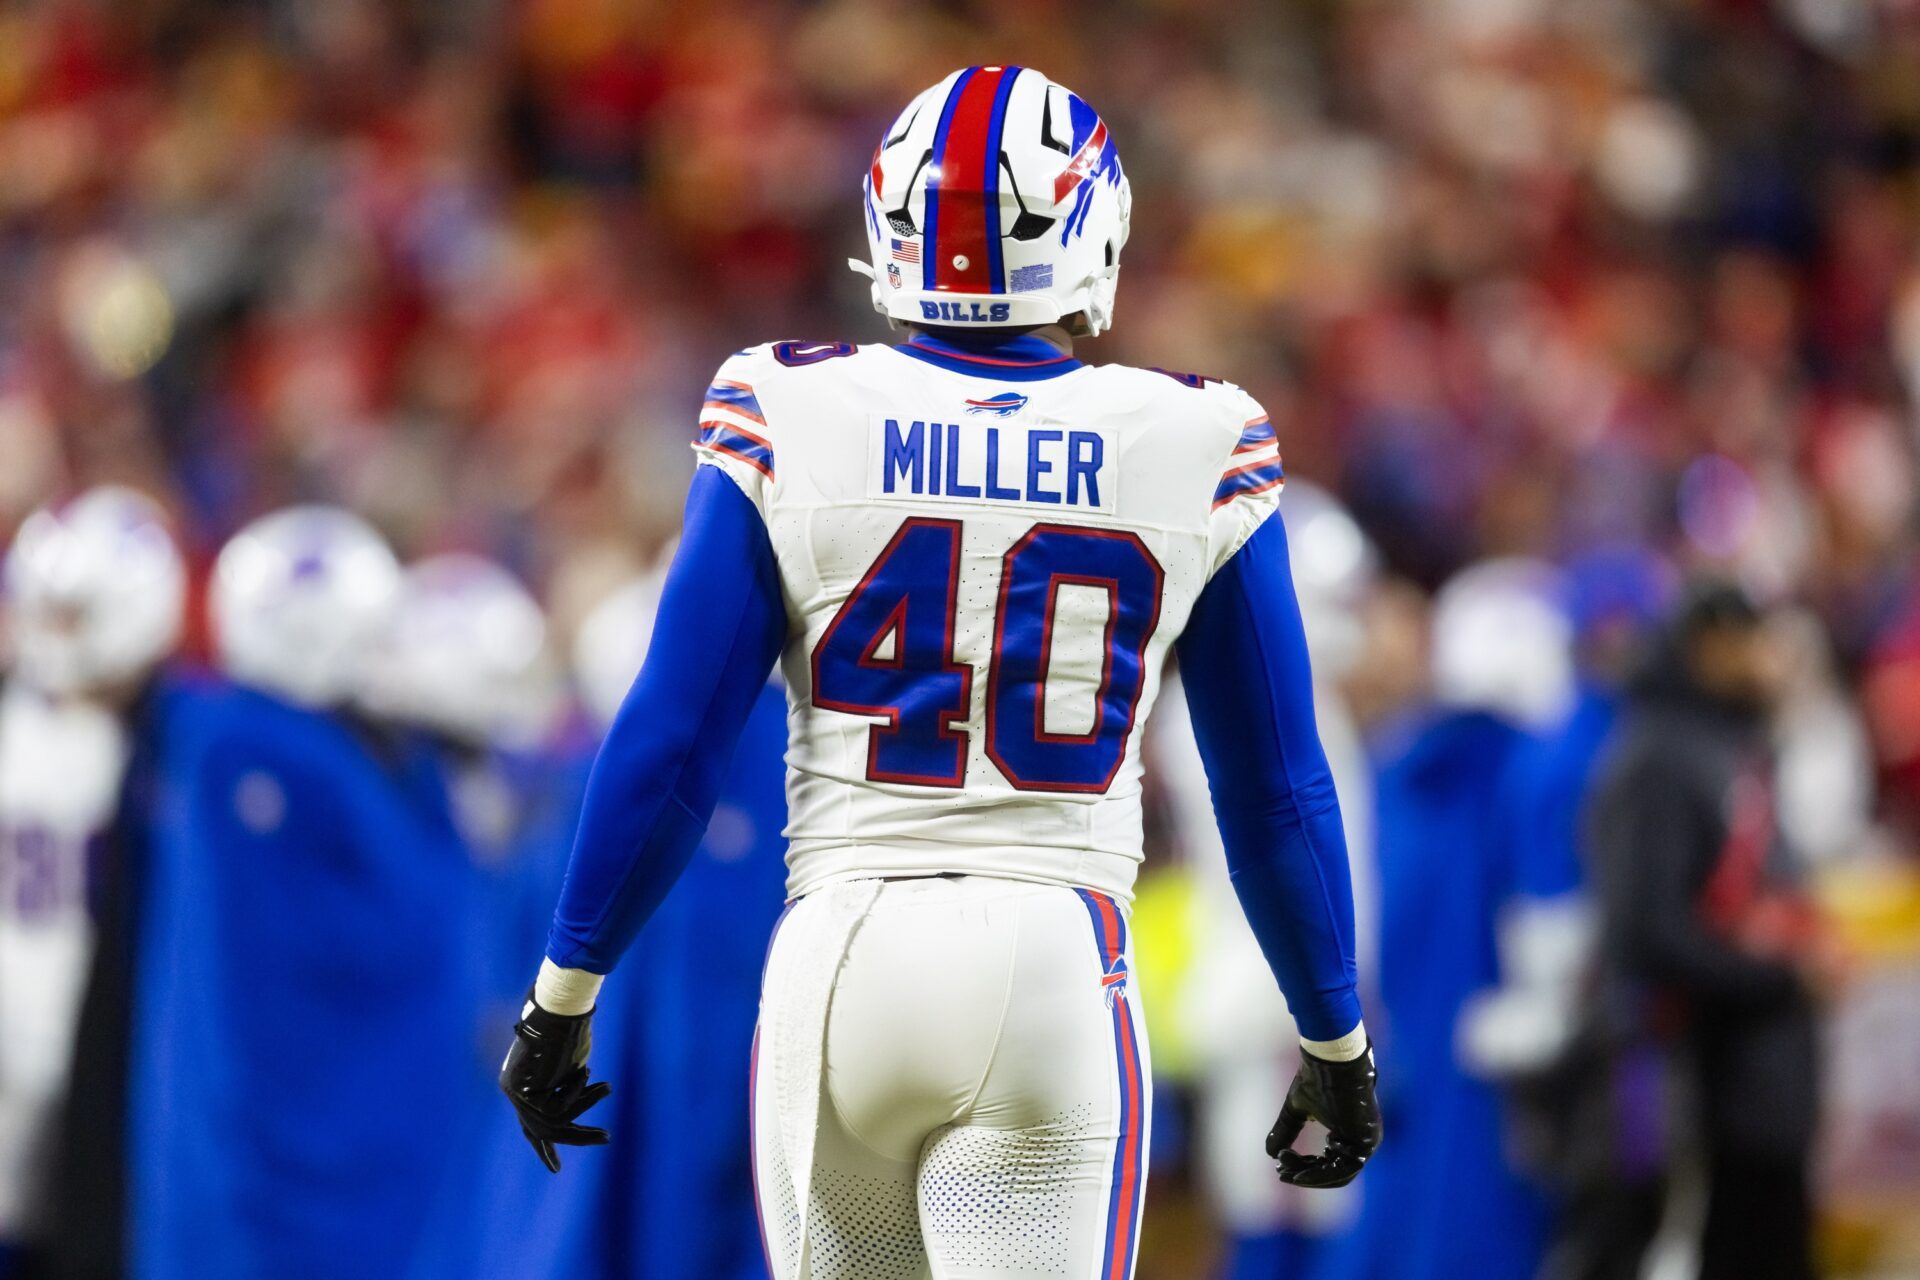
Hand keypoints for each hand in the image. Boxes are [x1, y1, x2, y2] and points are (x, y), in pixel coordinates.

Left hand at [499, 991, 611, 1171]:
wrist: (557, 1010)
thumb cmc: (568, 1029)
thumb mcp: (571, 1066)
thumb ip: (569, 1092)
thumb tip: (574, 1119)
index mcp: (522, 1085)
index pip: (530, 1126)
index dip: (543, 1148)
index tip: (556, 1170)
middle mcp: (514, 1091)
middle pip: (544, 1129)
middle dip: (578, 1137)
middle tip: (605, 1137)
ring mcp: (515, 1093)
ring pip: (554, 1121)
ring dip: (586, 1105)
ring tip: (608, 1087)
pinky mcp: (522, 1092)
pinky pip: (556, 1108)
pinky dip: (576, 1093)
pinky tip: (583, 1072)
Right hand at [1266, 1041, 1380, 1187]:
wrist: (1332, 1061)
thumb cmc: (1316, 1079)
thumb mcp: (1296, 1110)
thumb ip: (1287, 1131)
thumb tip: (1270, 1154)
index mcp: (1348, 1133)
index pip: (1329, 1163)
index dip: (1305, 1169)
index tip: (1280, 1166)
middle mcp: (1361, 1141)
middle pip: (1334, 1173)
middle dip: (1305, 1175)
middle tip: (1282, 1173)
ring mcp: (1367, 1143)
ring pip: (1339, 1175)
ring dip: (1311, 1176)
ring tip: (1287, 1171)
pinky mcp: (1367, 1142)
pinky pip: (1345, 1170)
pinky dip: (1322, 1175)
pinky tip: (1301, 1171)